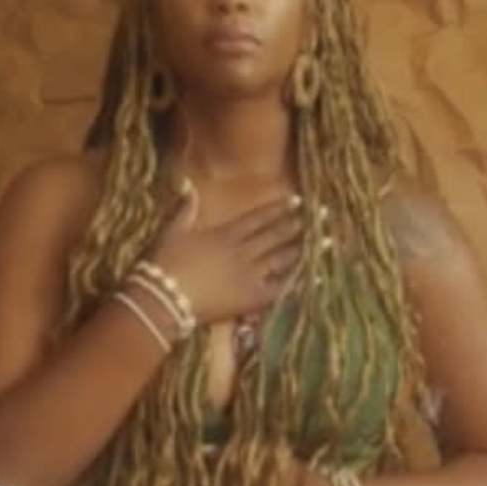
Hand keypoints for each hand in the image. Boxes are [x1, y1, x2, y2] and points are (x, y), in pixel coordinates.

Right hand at [138, 184, 314, 327]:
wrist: (161, 297)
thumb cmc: (163, 263)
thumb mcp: (171, 231)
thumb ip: (185, 210)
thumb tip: (189, 187)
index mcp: (224, 234)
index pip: (258, 219)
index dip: (279, 210)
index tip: (297, 201)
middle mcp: (242, 251)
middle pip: (275, 236)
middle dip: (297, 225)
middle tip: (319, 217)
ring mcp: (249, 275)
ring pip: (281, 259)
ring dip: (302, 249)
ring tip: (324, 241)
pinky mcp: (250, 298)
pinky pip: (279, 289)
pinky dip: (297, 283)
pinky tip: (314, 277)